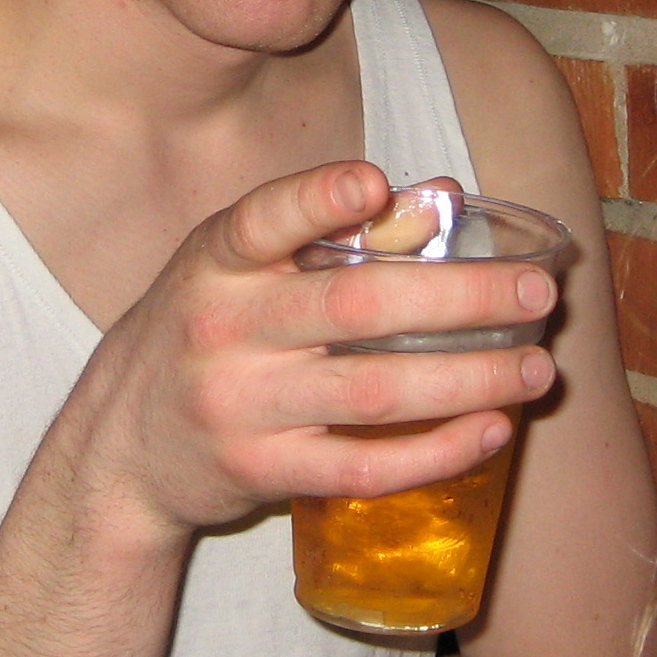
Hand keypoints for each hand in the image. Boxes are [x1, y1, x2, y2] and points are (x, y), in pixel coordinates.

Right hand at [63, 161, 558, 537]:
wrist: (119, 447)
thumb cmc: (204, 332)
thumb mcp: (240, 271)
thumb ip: (330, 232)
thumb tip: (441, 195)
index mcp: (217, 262)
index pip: (261, 221)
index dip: (317, 200)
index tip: (375, 185)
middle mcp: (223, 328)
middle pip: (355, 307)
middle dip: (459, 298)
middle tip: (537, 294)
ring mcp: (241, 405)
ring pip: (374, 391)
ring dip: (470, 380)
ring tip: (537, 369)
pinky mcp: (261, 471)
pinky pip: (363, 466)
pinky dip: (437, 451)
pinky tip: (491, 430)